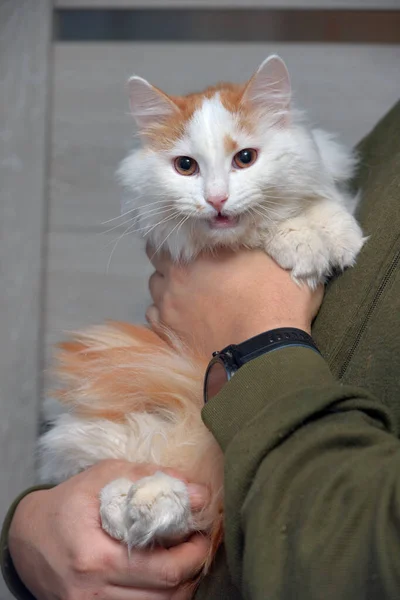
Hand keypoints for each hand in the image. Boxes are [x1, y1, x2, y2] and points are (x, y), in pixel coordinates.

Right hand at [8, 460, 209, 599]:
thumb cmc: (68, 501)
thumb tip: (198, 491)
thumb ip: (150, 478)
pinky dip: (159, 596)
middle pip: (166, 597)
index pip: (164, 570)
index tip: (201, 533)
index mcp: (96, 557)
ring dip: (180, 587)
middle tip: (198, 544)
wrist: (27, 536)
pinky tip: (162, 576)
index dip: (193, 554)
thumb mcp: (105, 476)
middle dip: (192, 570)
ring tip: (184, 559)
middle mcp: (92, 592)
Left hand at [146, 247, 322, 355]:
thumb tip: (257, 228)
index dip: (180, 238)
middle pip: (157, 260)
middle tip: (191, 268)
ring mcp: (168, 306)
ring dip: (167, 287)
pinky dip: (164, 314)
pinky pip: (154, 316)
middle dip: (170, 261)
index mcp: (198, 251)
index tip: (192, 243)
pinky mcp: (168, 334)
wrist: (268, 349)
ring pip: (154, 288)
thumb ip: (257, 239)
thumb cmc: (276, 298)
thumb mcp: (275, 255)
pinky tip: (182, 318)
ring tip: (187, 294)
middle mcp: (175, 275)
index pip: (171, 235)